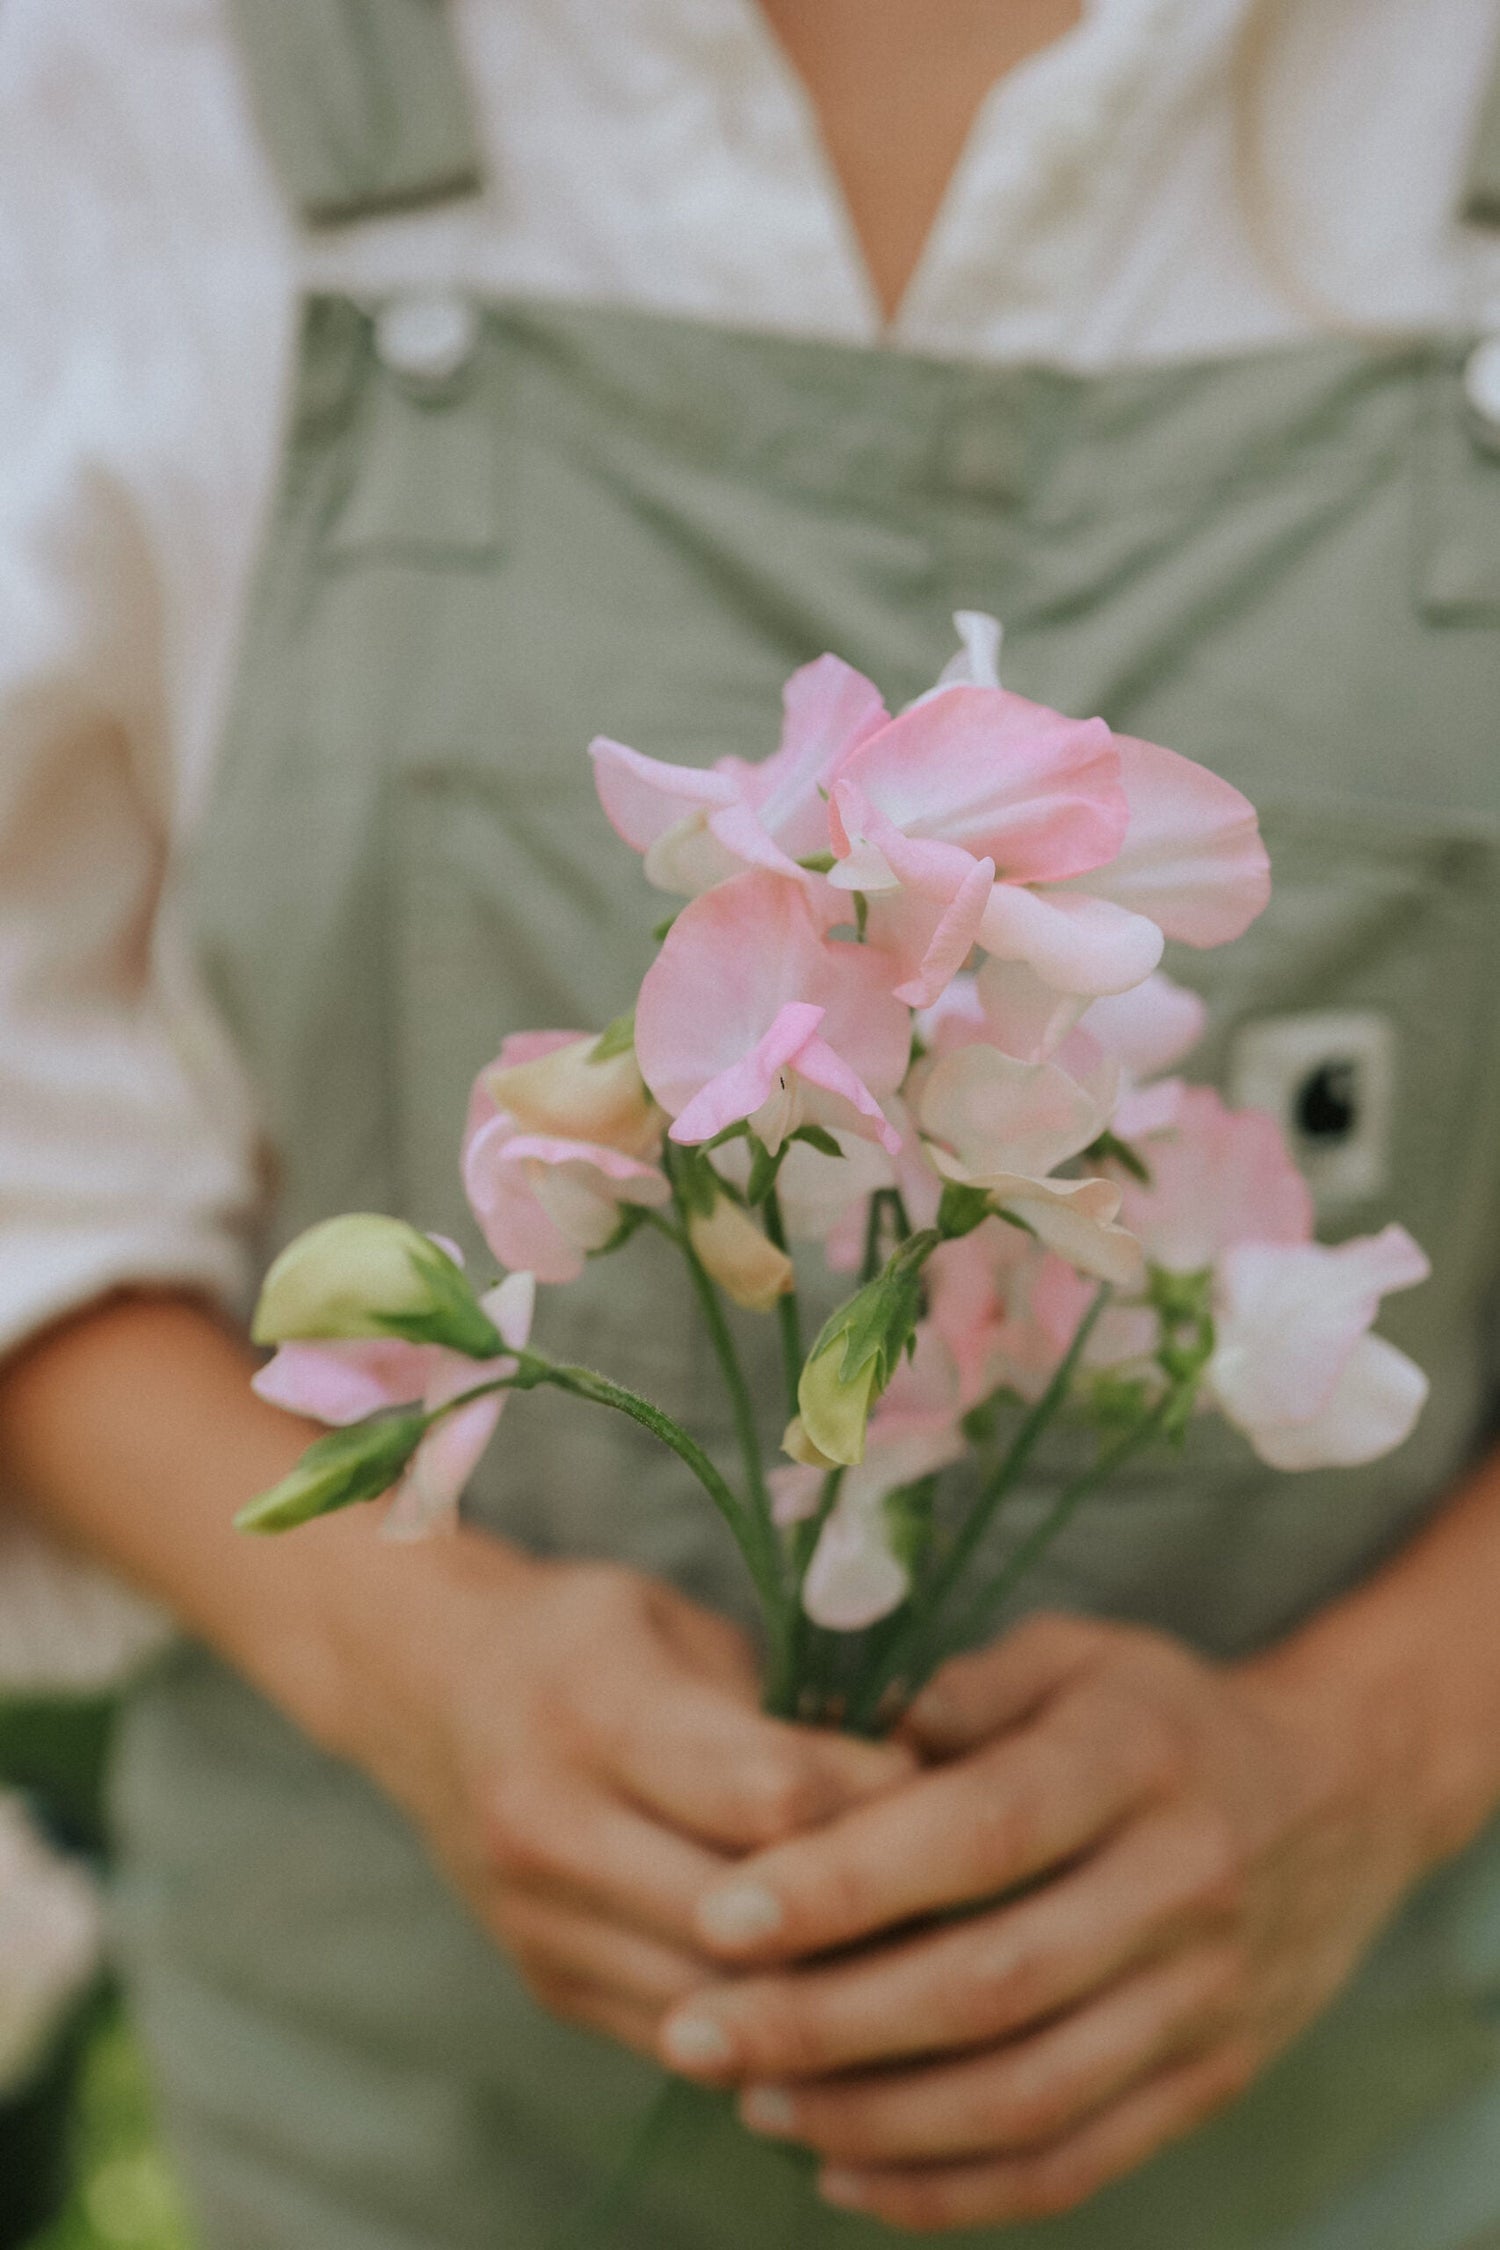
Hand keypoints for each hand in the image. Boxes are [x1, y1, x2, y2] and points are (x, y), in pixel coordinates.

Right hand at [313, 1537, 909, 2058]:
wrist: (428, 1690)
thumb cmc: (584, 1638)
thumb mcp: (675, 1621)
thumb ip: (776, 1706)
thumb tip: (916, 1780)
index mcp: (593, 1709)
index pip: (769, 1794)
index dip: (879, 1799)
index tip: (950, 1784)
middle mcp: (552, 1826)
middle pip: (751, 1917)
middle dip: (872, 1913)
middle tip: (966, 1891)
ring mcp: (541, 1922)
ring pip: (723, 2002)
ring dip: (830, 1989)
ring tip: (921, 1952)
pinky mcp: (549, 1985)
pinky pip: (685, 2039)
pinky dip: (768, 2027)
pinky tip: (840, 1993)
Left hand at [657, 1611, 1426, 2229]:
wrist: (1335, 1800)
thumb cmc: (1155, 1715)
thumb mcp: (1074, 1653)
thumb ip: (963, 1687)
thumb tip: (843, 1742)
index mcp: (1135, 1759)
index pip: (980, 1833)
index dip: (845, 1882)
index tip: (719, 1913)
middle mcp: (1180, 1885)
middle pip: (990, 1982)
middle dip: (823, 2019)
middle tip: (695, 2029)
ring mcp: (1204, 2000)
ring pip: (1024, 2096)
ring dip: (871, 2116)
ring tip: (752, 2098)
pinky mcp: (1207, 2083)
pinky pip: (1073, 2164)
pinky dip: (951, 2190)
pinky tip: (843, 2171)